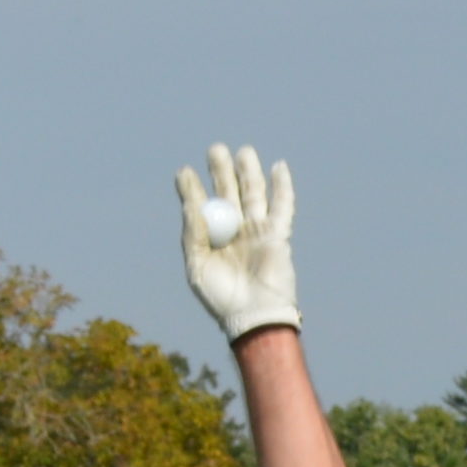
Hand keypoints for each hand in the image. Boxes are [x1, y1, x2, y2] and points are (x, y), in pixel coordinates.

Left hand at [176, 143, 301, 346]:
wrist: (253, 316)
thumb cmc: (221, 298)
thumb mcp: (197, 266)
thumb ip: (193, 234)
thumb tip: (189, 204)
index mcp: (211, 240)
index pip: (201, 208)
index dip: (193, 189)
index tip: (184, 172)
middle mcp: (233, 232)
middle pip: (229, 194)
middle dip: (222, 172)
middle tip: (215, 150)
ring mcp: (256, 232)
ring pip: (253, 194)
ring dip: (248, 172)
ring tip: (242, 152)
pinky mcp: (277, 235)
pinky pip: (282, 206)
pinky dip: (282, 186)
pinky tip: (278, 167)